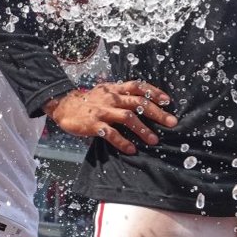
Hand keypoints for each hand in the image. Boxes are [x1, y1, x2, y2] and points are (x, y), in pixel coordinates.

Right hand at [44, 80, 176, 155]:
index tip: (167, 101)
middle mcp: (111, 97)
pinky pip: (111, 134)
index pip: (138, 86)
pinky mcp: (94, 124)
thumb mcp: (106, 91)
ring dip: (143, 129)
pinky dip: (123, 142)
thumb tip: (143, 101)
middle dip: (157, 113)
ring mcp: (103, 111)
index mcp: (115, 89)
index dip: (154, 92)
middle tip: (172, 122)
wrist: (64, 105)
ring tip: (154, 140)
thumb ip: (122, 94)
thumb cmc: (89, 101)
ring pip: (128, 118)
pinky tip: (131, 149)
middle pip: (138, 103)